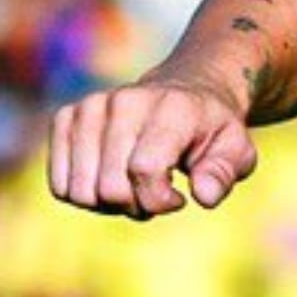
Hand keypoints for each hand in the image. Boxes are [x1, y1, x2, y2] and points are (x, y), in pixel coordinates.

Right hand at [48, 75, 258, 217]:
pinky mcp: (66, 118)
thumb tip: (204, 196)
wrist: (185, 90)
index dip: (159, 201)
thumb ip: (223, 173)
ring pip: (81, 191)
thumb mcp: (236, 151)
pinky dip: (84, 195)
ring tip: (133, 186)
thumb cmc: (211, 130)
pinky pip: (60, 185)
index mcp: (171, 107)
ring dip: (109, 205)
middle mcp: (124, 100)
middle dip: (135, 206)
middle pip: (109, 187)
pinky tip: (108, 180)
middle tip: (156, 193)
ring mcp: (90, 106)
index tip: (179, 199)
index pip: (144, 169)